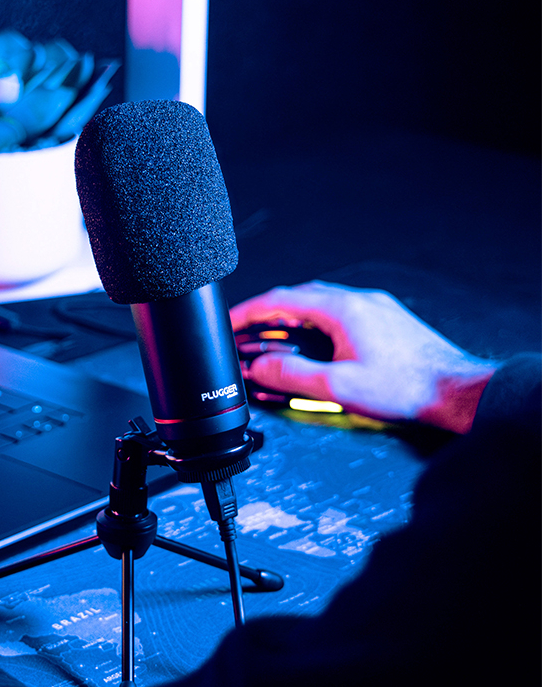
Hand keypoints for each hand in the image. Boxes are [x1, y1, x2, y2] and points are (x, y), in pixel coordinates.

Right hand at [230, 281, 496, 432]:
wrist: (455, 390)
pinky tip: (313, 342)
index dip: (249, 311)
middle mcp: (358, 301)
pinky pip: (338, 312)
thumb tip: (260, 368)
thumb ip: (292, 376)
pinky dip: (315, 322)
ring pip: (320, 303)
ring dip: (292, 317)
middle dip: (267, 313)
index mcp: (342, 310)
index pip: (281, 300)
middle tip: (247, 330)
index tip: (230, 320)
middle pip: (299, 297)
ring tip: (274, 337)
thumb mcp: (338, 387)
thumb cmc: (406, 387)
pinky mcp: (384, 320)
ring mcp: (373, 308)